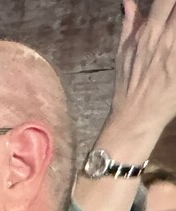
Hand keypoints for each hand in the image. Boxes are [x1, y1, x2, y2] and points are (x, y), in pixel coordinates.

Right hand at [110, 0, 175, 140]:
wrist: (136, 115)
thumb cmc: (129, 84)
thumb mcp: (123, 52)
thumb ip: (130, 24)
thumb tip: (129, 2)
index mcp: (149, 32)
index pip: (165, 0)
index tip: (170, 4)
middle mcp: (166, 38)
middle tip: (175, 20)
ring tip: (174, 39)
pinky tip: (175, 52)